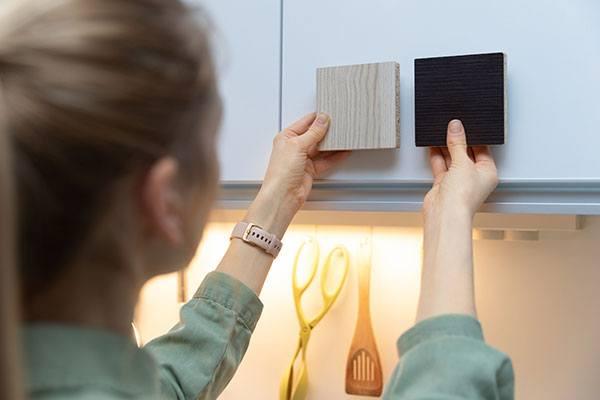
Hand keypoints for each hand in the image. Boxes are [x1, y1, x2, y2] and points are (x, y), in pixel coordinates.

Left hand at [245, 113, 349, 236]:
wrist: (283, 195)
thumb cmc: (281, 172)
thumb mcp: (298, 145)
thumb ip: (313, 132)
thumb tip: (322, 120)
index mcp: (286, 137)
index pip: (305, 122)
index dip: (317, 118)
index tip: (330, 114)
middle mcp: (294, 147)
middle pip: (314, 135)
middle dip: (326, 131)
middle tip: (339, 125)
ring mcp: (302, 159)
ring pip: (321, 148)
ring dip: (332, 144)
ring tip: (344, 137)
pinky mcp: (310, 170)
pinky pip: (325, 160)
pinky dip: (334, 157)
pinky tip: (343, 152)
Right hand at [423, 119, 498, 219]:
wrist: (445, 213)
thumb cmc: (463, 197)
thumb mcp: (462, 162)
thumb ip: (457, 143)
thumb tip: (456, 127)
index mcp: (488, 173)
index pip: (483, 150)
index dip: (474, 137)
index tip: (465, 125)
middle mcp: (474, 178)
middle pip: (466, 154)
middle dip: (458, 142)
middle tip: (452, 127)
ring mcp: (458, 182)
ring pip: (452, 159)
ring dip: (446, 148)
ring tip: (441, 133)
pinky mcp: (444, 184)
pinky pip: (441, 166)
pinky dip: (437, 156)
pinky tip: (433, 146)